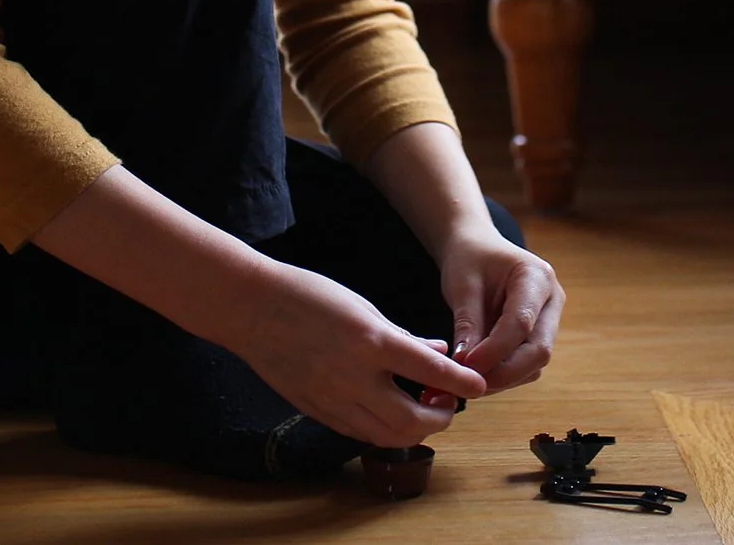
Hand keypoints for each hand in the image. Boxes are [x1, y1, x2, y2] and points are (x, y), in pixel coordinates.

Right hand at [226, 259, 488, 447]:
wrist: (254, 310)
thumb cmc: (311, 297)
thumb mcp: (365, 308)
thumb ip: (404, 337)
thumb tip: (440, 354)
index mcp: (372, 342)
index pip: (431, 373)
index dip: (462, 384)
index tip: (479, 386)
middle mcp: (355, 377)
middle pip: (412, 421)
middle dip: (440, 418)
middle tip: (449, 405)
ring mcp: (334, 400)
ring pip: (387, 436)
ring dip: (414, 430)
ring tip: (423, 412)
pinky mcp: (318, 412)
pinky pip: (360, 433)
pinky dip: (384, 430)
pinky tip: (391, 413)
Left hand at [437, 228, 564, 393]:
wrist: (477, 249)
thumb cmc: (470, 260)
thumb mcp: (462, 285)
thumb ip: (467, 324)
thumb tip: (464, 366)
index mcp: (537, 277)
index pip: (522, 322)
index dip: (494, 350)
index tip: (465, 365)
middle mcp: (552, 300)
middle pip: (539, 349)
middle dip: (504, 372)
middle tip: (470, 382)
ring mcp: (550, 320)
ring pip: (535, 363)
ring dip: (504, 378)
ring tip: (470, 378)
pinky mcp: (541, 336)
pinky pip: (528, 366)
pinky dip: (505, 376)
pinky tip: (480, 373)